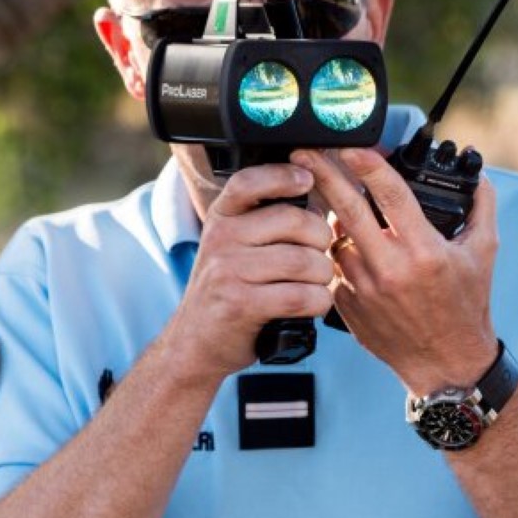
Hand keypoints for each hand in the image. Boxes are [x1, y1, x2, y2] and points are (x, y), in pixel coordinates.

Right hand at [165, 163, 335, 378]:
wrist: (195, 342)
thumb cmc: (227, 291)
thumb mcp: (232, 247)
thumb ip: (263, 222)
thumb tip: (317, 197)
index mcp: (221, 218)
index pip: (249, 182)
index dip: (282, 176)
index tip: (306, 180)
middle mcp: (221, 239)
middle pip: (294, 221)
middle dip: (322, 239)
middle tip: (322, 253)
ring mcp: (228, 272)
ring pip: (303, 261)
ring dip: (323, 274)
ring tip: (318, 281)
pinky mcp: (240, 305)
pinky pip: (299, 295)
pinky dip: (318, 301)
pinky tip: (313, 303)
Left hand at [291, 148, 498, 394]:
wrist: (445, 362)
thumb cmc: (465, 306)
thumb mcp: (483, 253)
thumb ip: (482, 208)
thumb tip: (478, 174)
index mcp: (424, 251)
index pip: (390, 195)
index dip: (367, 164)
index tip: (349, 145)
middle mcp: (389, 268)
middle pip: (346, 209)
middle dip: (322, 174)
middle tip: (304, 152)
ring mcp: (363, 287)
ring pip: (333, 235)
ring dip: (325, 209)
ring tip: (316, 188)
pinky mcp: (346, 302)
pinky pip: (331, 261)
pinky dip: (330, 243)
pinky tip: (330, 230)